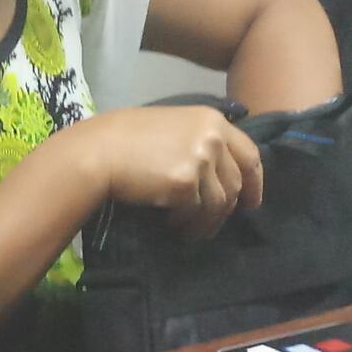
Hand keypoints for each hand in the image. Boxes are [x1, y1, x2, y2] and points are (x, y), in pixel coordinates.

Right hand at [78, 106, 264, 239]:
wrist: (96, 151)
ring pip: (219, 203)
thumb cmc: (122, 137)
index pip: (249, 154)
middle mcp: (213, 138)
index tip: (251, 202)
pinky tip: (171, 224)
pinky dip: (185, 223)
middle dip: (226, 209)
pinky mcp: (185, 184)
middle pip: (236, 183)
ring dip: (206, 222)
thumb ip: (197, 141)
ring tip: (189, 231)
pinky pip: (195, 212)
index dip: (255, 182)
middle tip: (212, 224)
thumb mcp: (169, 127)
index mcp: (211, 120)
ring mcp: (200, 160)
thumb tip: (215, 172)